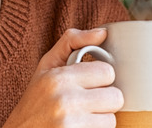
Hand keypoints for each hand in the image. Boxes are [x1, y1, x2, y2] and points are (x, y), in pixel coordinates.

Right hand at [3, 28, 123, 126]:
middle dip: (104, 100)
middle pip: (116, 97)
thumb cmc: (35, 100)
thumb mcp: (47, 66)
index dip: (100, 78)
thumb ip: (72, 42)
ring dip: (100, 119)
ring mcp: (71, 124)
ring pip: (112, 119)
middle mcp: (65, 100)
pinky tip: (79, 127)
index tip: (88, 84)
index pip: (107, 72)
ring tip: (82, 117)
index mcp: (59, 77)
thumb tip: (103, 32)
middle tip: (86, 103)